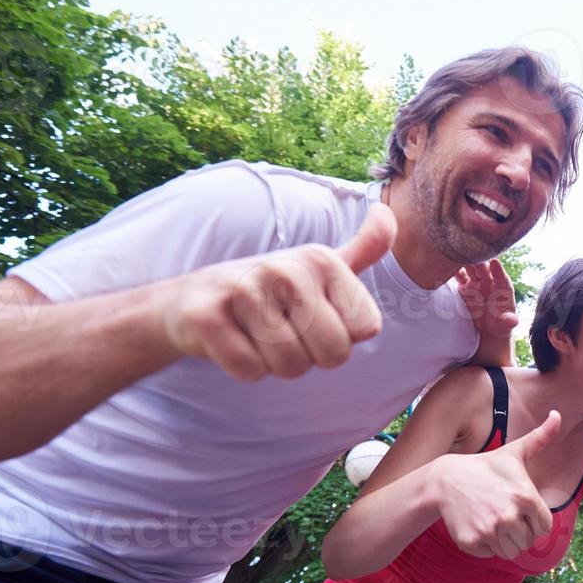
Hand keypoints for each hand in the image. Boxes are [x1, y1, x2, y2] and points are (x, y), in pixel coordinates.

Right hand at [161, 205, 396, 380]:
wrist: (195, 299)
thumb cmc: (270, 292)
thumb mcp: (319, 269)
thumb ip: (362, 249)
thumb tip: (387, 212)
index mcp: (322, 259)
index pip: (364, 330)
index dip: (340, 337)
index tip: (314, 319)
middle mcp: (285, 267)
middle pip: (332, 352)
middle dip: (311, 357)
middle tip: (284, 333)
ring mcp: (243, 289)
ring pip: (290, 365)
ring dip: (275, 363)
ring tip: (256, 335)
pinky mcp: (206, 316)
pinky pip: (250, 370)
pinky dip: (244, 368)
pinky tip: (232, 341)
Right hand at [432, 410, 559, 557]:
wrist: (445, 479)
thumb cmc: (485, 467)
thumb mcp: (514, 452)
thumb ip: (540, 438)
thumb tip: (558, 414)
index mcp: (526, 497)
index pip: (544, 528)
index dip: (534, 520)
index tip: (520, 509)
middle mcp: (509, 517)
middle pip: (527, 541)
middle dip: (518, 530)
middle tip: (502, 512)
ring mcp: (489, 531)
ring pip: (510, 551)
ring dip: (503, 540)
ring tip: (491, 519)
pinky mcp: (472, 542)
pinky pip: (489, 554)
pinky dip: (485, 545)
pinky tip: (477, 524)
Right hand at [458, 258, 518, 342]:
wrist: (487, 329)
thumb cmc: (500, 325)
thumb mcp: (505, 325)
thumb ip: (508, 321)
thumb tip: (513, 321)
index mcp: (503, 289)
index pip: (502, 279)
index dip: (498, 271)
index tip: (494, 262)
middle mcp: (489, 282)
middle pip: (484, 270)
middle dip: (479, 263)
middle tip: (473, 256)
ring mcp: (476, 283)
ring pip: (471, 270)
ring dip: (466, 263)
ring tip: (458, 256)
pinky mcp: (464, 287)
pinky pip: (459, 277)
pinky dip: (453, 271)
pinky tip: (446, 265)